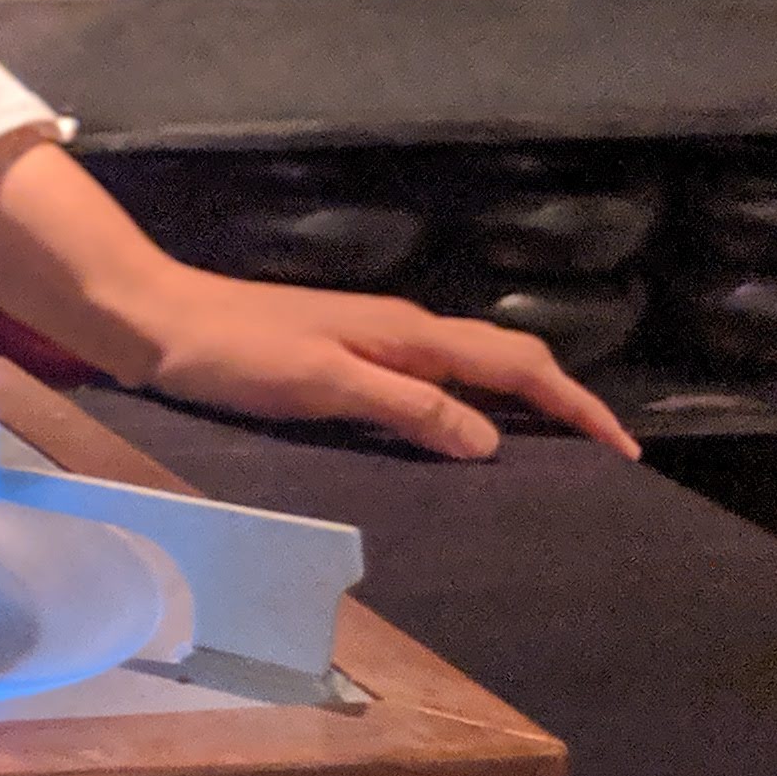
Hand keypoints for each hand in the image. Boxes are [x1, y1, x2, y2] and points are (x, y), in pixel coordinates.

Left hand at [117, 263, 635, 460]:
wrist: (154, 320)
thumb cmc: (231, 351)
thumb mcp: (323, 383)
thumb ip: (407, 406)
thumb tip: (490, 443)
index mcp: (407, 333)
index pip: (517, 366)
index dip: (575, 405)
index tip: (622, 446)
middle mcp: (400, 331)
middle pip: (504, 362)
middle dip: (561, 403)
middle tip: (601, 455)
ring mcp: (371, 341)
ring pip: (468, 370)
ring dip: (516, 406)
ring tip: (549, 454)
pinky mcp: (340, 357)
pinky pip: (429, 381)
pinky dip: (465, 407)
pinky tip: (456, 437)